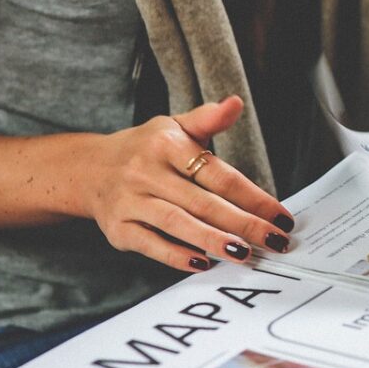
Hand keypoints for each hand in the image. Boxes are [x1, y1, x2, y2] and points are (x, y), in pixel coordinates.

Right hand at [79, 96, 293, 271]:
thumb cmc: (145, 149)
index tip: (280, 216)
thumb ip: (208, 119)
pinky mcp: (118, 229)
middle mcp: (146, 173)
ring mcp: (130, 202)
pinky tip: (203, 263)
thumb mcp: (174, 126)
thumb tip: (235, 104)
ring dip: (214, 241)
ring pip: (178, 224)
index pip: (219, 175)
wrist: (88, 169)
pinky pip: (151, 245)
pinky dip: (176, 256)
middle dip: (243, 224)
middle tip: (274, 241)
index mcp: (167, 145)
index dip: (253, 197)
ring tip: (244, 254)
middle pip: (203, 203)